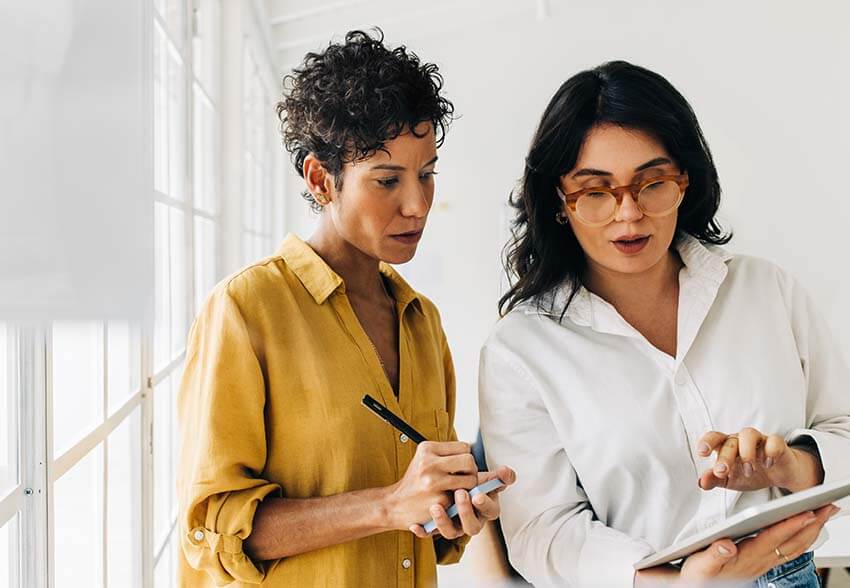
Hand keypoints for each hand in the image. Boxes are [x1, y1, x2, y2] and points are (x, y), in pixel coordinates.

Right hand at [385, 441, 477, 529]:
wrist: (395, 504)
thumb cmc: (414, 482)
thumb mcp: (423, 459)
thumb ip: (444, 454)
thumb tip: (471, 454)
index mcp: (427, 449)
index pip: (464, 447)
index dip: (466, 458)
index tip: (460, 467)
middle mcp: (429, 463)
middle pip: (469, 461)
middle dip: (471, 471)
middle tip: (464, 479)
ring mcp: (433, 482)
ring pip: (470, 480)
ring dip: (469, 487)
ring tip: (457, 490)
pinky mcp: (439, 500)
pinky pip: (462, 497)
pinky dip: (459, 500)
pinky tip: (449, 500)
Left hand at [407, 466, 515, 539]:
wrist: (438, 490)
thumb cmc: (465, 484)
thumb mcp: (479, 478)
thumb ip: (494, 477)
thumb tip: (506, 472)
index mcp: (484, 508)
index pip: (491, 511)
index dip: (486, 504)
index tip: (478, 495)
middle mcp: (470, 520)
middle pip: (473, 526)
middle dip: (466, 511)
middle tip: (460, 494)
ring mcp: (453, 525)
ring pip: (451, 532)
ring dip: (444, 521)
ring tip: (436, 507)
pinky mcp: (436, 528)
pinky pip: (430, 533)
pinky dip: (423, 530)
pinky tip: (416, 525)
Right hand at [677, 504, 837, 583]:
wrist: (699, 586)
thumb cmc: (698, 574)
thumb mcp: (700, 564)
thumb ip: (714, 554)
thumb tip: (727, 545)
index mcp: (747, 557)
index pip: (774, 538)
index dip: (791, 525)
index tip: (808, 512)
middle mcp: (760, 560)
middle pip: (793, 541)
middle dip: (813, 524)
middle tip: (828, 506)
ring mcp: (765, 563)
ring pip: (796, 546)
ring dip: (813, 530)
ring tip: (825, 514)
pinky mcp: (763, 562)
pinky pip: (790, 550)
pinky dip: (804, 538)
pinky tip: (807, 531)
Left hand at [697, 428, 823, 492]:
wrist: (778, 474)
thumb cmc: (751, 473)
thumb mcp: (730, 479)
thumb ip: (715, 479)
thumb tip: (701, 482)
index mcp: (727, 446)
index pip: (714, 438)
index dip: (707, 442)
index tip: (702, 453)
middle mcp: (741, 440)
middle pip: (730, 441)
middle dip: (725, 456)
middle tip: (722, 471)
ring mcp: (759, 440)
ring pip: (749, 434)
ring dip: (746, 453)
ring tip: (748, 471)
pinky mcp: (777, 444)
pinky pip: (774, 441)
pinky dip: (770, 452)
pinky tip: (768, 464)